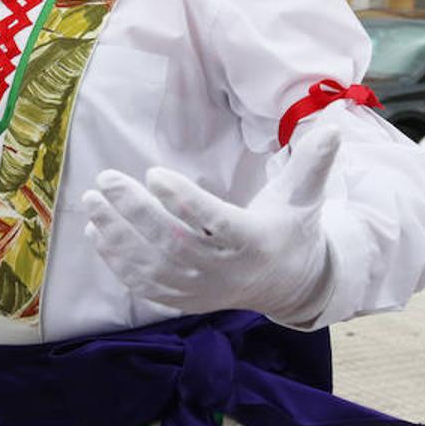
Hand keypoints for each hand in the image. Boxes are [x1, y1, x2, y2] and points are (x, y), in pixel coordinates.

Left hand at [82, 127, 339, 323]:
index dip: (183, 200)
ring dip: (116, 234)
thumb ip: (312, 164)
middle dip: (135, 211)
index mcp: (251, 241)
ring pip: (150, 265)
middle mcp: (222, 269)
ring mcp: (198, 288)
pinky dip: (115, 260)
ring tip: (91, 200)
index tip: (154, 173)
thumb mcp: (303, 198)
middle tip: (105, 179)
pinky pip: (142, 283)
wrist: (287, 286)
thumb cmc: (290, 229)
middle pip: (172, 243)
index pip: (212, 222)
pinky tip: (95, 230)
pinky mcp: (181, 299)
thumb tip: (333, 125)